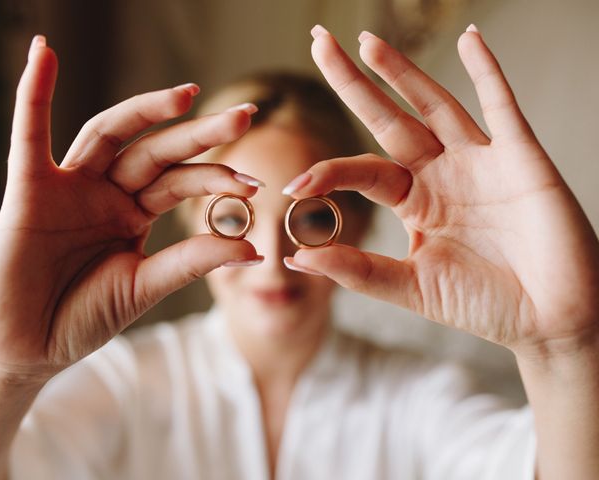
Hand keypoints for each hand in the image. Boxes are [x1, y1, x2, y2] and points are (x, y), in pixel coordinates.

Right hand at [0, 36, 260, 379]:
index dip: (216, 179)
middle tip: (245, 116)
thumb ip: (192, 262)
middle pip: (156, 151)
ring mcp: (68, 187)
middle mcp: (104, 193)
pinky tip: (45, 56)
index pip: (180, 184)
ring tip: (188, 94)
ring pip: (110, 135)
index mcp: (132, 215)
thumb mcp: (145, 286)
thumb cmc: (83, 318)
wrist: (27, 349)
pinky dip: (33, 95)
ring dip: (145, 110)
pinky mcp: (29, 191)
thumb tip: (255, 248)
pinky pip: (29, 136)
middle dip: (199, 134)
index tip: (254, 184)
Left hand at [285, 26, 598, 355]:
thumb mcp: (411, 287)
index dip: (329, 172)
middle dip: (355, 83)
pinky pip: (502, 106)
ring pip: (435, 104)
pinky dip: (488, 72)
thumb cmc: (484, 305)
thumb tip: (296, 257)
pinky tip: (469, 40)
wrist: (549, 320)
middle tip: (320, 43)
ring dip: (403, 72)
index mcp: (415, 202)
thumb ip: (357, 270)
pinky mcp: (520, 157)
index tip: (294, 184)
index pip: (363, 171)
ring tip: (367, 42)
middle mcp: (442, 174)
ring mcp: (479, 161)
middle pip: (389, 120)